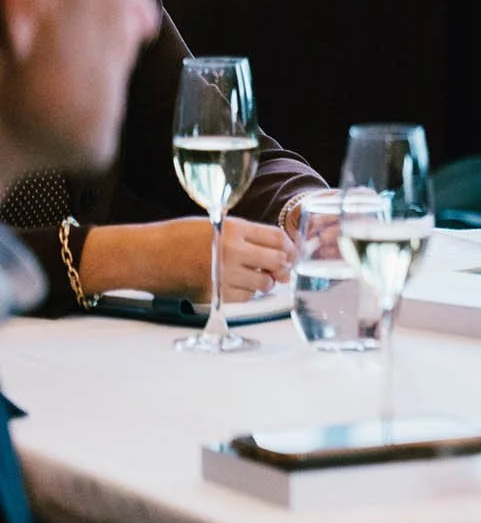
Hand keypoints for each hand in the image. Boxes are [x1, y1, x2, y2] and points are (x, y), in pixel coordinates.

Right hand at [76, 216, 295, 302]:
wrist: (146, 255)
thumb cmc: (178, 237)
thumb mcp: (215, 224)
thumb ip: (245, 235)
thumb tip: (276, 250)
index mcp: (234, 229)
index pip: (278, 238)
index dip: (290, 247)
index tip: (292, 253)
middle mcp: (232, 252)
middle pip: (276, 262)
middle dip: (282, 266)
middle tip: (280, 269)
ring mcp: (223, 275)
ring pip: (263, 284)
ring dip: (264, 282)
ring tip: (253, 276)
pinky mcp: (214, 294)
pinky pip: (245, 298)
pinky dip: (247, 294)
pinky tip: (237, 285)